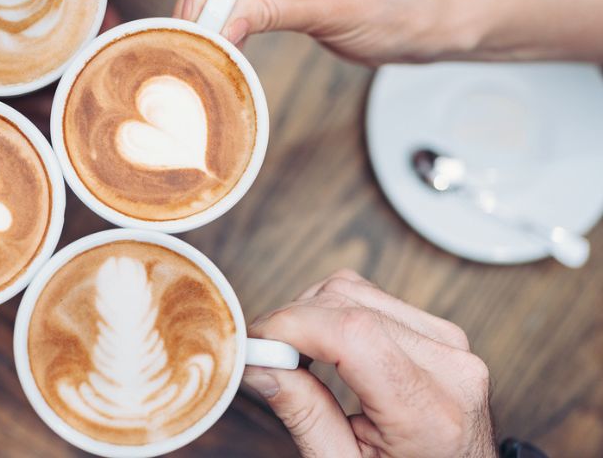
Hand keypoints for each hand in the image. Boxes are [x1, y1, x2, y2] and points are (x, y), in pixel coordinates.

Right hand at [176, 0, 466, 65]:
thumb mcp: (326, 11)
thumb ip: (265, 11)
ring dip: (220, 3)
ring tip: (204, 38)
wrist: (424, 23)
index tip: (188, 21)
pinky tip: (225, 29)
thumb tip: (215, 25)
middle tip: (187, 35)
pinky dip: (237, 5)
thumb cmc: (395, 11)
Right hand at [242, 270, 494, 457]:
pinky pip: (373, 297)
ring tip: (294, 354)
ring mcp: (450, 345)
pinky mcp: (442, 333)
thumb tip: (259, 364)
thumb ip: (303, 414)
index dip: (290, 326)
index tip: (254, 345)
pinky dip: (335, 313)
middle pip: (347, 304)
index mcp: (429, 413)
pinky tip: (323, 346)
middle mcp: (449, 368)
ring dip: (310, 313)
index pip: (352, 334)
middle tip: (263, 356)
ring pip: (355, 290)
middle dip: (290, 321)